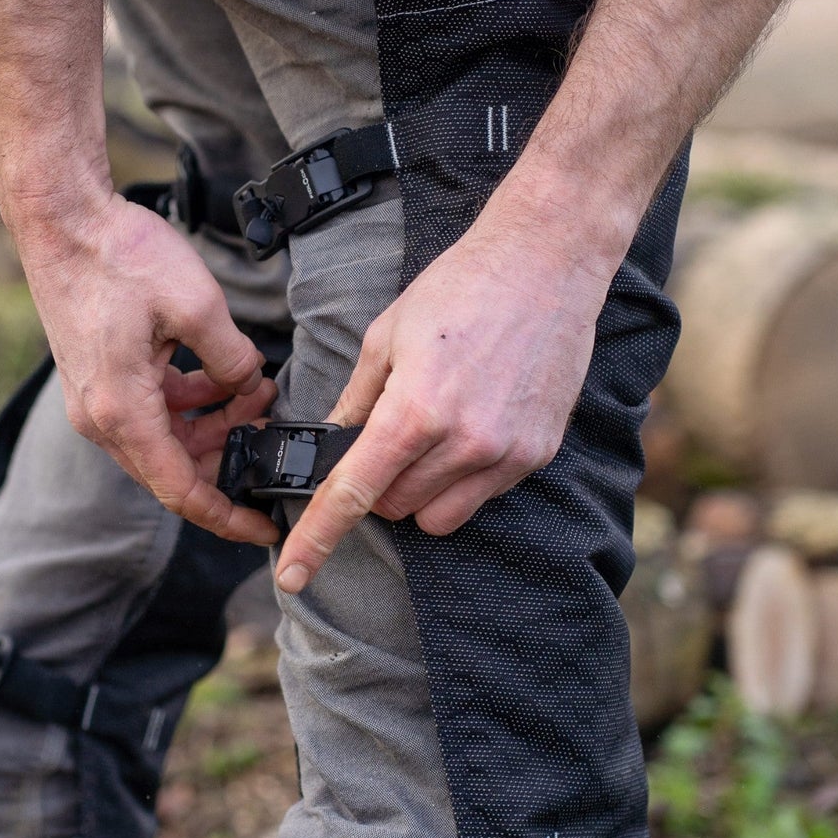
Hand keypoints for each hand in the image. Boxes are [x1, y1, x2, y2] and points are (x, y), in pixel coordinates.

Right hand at [18, 192, 279, 544]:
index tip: (265, 529)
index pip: (181, 491)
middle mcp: (103, 418)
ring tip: (258, 393)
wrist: (61, 217)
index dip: (228, 516)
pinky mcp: (100, 380)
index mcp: (123, 413)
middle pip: (176, 470)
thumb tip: (249, 386)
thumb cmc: (117, 256)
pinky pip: (153, 412)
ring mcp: (97, 401)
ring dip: (215, 426)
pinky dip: (191, 404)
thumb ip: (232, 359)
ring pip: (168, 440)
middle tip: (273, 433)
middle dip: (230, 459)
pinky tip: (224, 377)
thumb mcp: (197, 305)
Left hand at [275, 178, 623, 592]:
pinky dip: (461, 480)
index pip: (353, 493)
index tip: (290, 574)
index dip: (316, 539)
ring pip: (436, 517)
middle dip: (378, 485)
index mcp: (415, 410)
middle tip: (389, 434)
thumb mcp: (386, 336)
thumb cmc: (460, 288)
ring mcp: (505, 454)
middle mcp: (463, 442)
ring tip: (432, 432)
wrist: (547, 262)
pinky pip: (480, 499)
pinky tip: (471, 426)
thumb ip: (355, 400)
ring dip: (418, 491)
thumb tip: (333, 445)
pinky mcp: (535, 455)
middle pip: (394, 509)